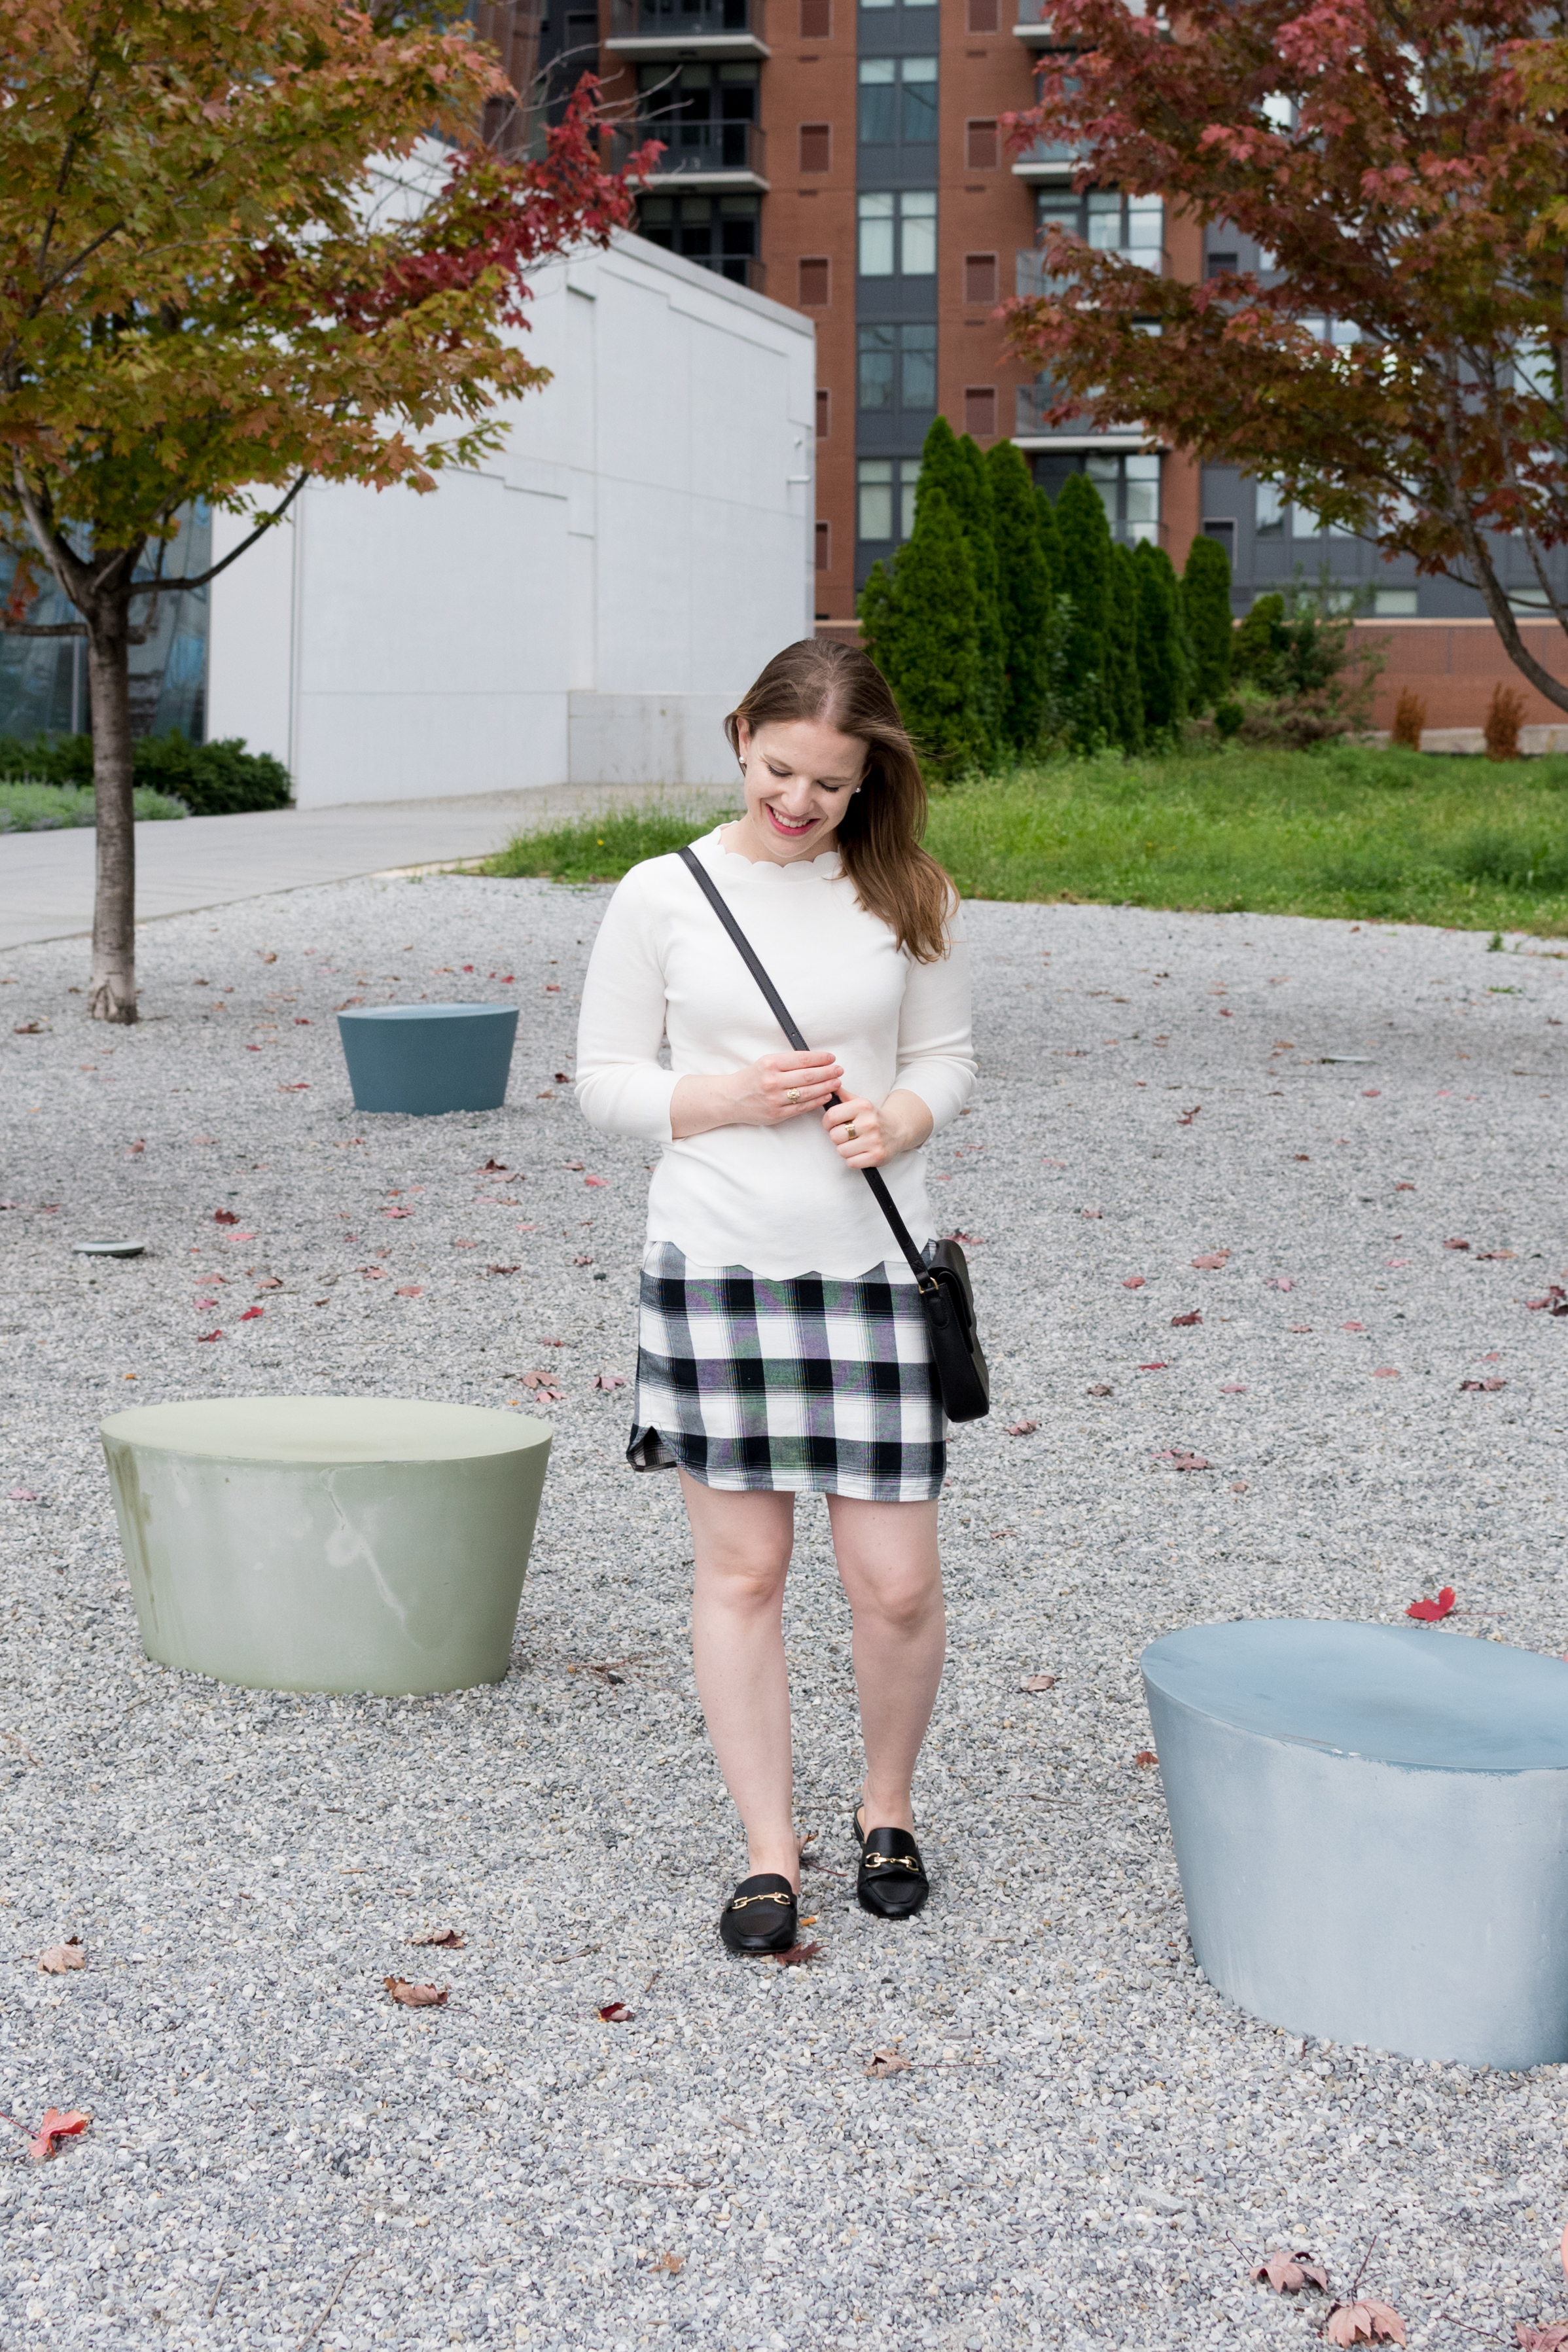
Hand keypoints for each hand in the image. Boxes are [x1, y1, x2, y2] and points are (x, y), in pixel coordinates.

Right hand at [670, 1049, 842, 1139]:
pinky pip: (802, 1107)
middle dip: (828, 1072)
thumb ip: (787, 1062)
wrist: (730, 1099)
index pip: (802, 1059)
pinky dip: (817, 1101)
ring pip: (808, 1092)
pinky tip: (825, 1096)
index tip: (831, 1058)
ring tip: (837, 1082)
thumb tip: (815, 1061)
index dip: (820, 1058)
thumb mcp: (765, 1063)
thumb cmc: (750, 1079)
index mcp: (769, 1064)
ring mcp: (775, 1099)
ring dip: (827, 1087)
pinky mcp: (777, 1114)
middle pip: (809, 1076)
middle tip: (839, 1069)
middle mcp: (772, 1081)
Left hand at [822, 1088, 931, 1170]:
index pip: (831, 1116)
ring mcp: (875, 1140)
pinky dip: (853, 1159)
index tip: (833, 1124)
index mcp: (863, 1106)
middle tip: (846, 1135)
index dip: (827, 1123)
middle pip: (834, 1136)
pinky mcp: (878, 1156)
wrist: (898, 1130)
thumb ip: (842, 1095)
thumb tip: (828, 1086)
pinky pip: (851, 1162)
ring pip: (841, 1151)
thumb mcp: (859, 1102)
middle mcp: (869, 1122)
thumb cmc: (872, 1117)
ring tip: (854, 1143)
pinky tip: (860, 1152)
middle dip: (837, 1137)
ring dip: (845, 1149)